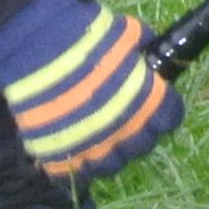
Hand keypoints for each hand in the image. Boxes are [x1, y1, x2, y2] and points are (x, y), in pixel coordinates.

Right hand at [0, 0, 183, 182]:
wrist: (38, 47)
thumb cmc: (86, 36)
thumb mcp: (126, 34)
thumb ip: (140, 50)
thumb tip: (145, 51)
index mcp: (148, 101)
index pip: (170, 119)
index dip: (164, 112)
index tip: (156, 105)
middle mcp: (125, 129)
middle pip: (142, 146)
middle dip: (137, 134)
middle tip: (125, 120)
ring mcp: (92, 146)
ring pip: (110, 166)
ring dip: (108, 154)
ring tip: (98, 140)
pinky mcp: (58, 154)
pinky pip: (71, 173)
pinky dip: (73, 166)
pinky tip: (71, 151)